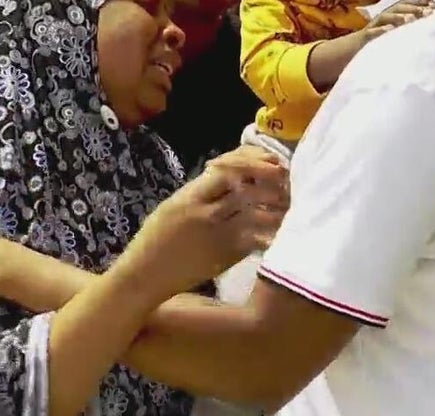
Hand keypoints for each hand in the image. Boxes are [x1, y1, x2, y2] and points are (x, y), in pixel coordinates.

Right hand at [127, 147, 289, 294]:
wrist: (147, 274)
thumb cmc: (156, 237)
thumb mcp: (173, 205)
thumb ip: (201, 189)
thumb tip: (233, 174)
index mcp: (190, 197)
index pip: (227, 169)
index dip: (251, 161)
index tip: (267, 160)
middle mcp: (206, 214)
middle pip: (247, 189)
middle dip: (271, 180)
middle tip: (285, 178)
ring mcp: (219, 236)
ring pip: (257, 214)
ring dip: (276, 206)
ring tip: (287, 200)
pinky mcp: (228, 256)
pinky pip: (256, 239)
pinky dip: (270, 231)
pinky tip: (279, 227)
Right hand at [362, 0, 434, 39]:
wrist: (355, 48)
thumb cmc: (380, 37)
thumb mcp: (396, 26)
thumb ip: (412, 13)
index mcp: (391, 14)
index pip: (405, 3)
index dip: (419, 2)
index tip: (434, 5)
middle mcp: (383, 17)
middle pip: (397, 8)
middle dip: (412, 8)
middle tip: (427, 11)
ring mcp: (374, 25)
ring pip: (385, 17)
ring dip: (397, 16)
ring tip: (410, 19)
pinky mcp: (367, 36)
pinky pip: (372, 32)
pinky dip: (381, 30)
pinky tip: (390, 29)